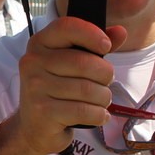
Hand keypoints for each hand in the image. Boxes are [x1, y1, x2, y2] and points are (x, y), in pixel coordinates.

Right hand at [0, 18, 126, 154]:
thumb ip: (95, 46)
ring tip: (98, 102)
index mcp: (39, 44)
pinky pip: (86, 111)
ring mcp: (35, 87)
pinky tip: (96, 115)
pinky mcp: (43, 112)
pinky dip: (99, 115)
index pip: (66, 27)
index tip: (105, 46)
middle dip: (106, 75)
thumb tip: (121, 31)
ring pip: (89, 90)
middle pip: (85, 62)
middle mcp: (33, 62)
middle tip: (103, 83)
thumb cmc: (58, 90)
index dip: (92, 34)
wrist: (34, 127)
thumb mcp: (72, 64)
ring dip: (103, 98)